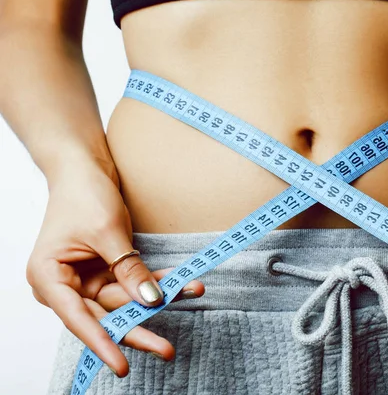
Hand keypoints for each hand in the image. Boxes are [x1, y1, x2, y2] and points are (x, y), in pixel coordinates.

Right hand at [26, 160, 204, 376]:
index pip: (78, 319)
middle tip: (166, 350)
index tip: (123, 366)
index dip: (102, 343)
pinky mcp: (105, 270)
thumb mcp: (107, 232)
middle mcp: (65, 284)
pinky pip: (132, 282)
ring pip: (125, 299)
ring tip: (192, 291)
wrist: (85, 168)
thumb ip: (128, 269)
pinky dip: (155, 281)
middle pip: (104, 315)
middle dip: (138, 327)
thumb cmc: (84, 195)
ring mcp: (86, 279)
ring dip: (158, 296)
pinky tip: (181, 282)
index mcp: (49, 278)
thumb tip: (150, 301)